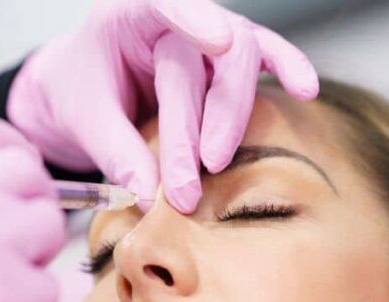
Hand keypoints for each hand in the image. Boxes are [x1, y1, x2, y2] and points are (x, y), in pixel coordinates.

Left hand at [8, 0, 318, 212]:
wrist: (87, 93)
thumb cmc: (83, 95)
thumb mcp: (84, 122)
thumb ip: (116, 153)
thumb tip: (146, 196)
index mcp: (131, 14)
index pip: (168, 3)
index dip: (195, 19)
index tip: (217, 41)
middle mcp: (176, 18)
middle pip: (214, 53)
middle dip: (206, 120)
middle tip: (189, 181)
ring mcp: (208, 37)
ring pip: (242, 61)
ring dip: (232, 118)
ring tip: (215, 166)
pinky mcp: (227, 61)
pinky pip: (265, 56)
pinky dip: (286, 70)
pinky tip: (305, 90)